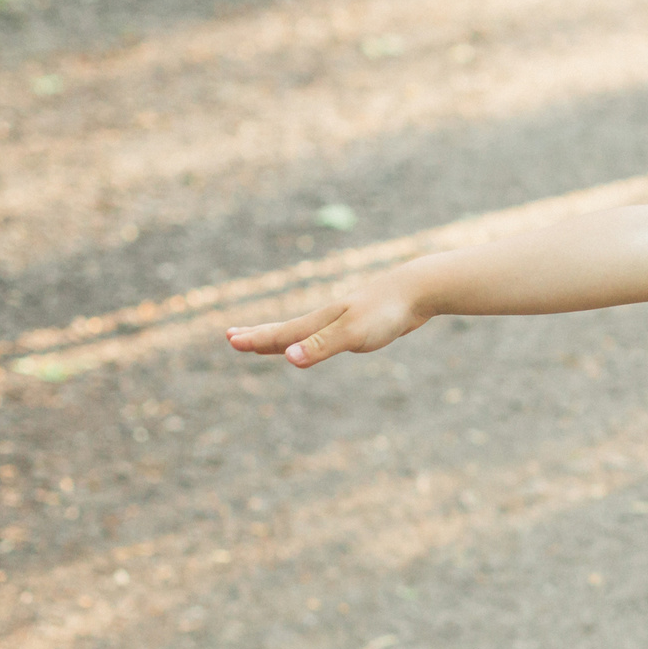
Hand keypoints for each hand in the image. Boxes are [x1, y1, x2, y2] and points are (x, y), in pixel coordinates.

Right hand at [228, 274, 428, 368]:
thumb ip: (322, 346)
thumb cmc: (386, 311)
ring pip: (306, 333)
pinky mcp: (360, 324)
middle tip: (230, 336)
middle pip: (287, 330)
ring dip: (282, 338)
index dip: (255, 340)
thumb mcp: (353, 333)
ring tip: (266, 341)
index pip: (281, 334)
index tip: (229, 340)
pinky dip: (311, 340)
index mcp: (321, 322)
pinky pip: (327, 335)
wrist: (418, 290)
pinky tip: (315, 342)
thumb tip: (288, 358)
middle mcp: (327, 319)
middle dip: (258, 335)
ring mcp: (343, 320)